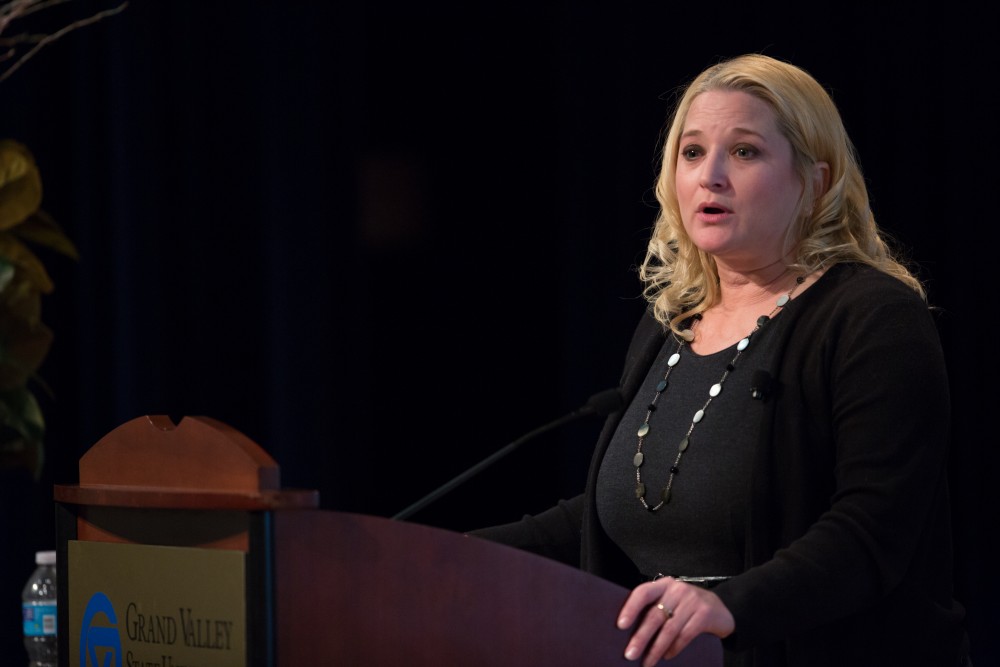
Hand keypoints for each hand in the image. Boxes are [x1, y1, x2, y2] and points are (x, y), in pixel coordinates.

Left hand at [616, 577, 734, 665]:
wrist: (720, 608)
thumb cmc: (685, 607)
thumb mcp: (670, 600)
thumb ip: (654, 608)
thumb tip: (628, 632)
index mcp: (663, 585)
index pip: (643, 593)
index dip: (630, 608)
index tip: (620, 625)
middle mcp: (677, 590)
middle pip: (655, 616)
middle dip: (641, 638)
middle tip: (629, 654)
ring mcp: (692, 601)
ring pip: (669, 629)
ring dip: (656, 649)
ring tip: (646, 662)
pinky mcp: (704, 614)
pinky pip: (685, 635)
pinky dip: (674, 648)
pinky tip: (666, 657)